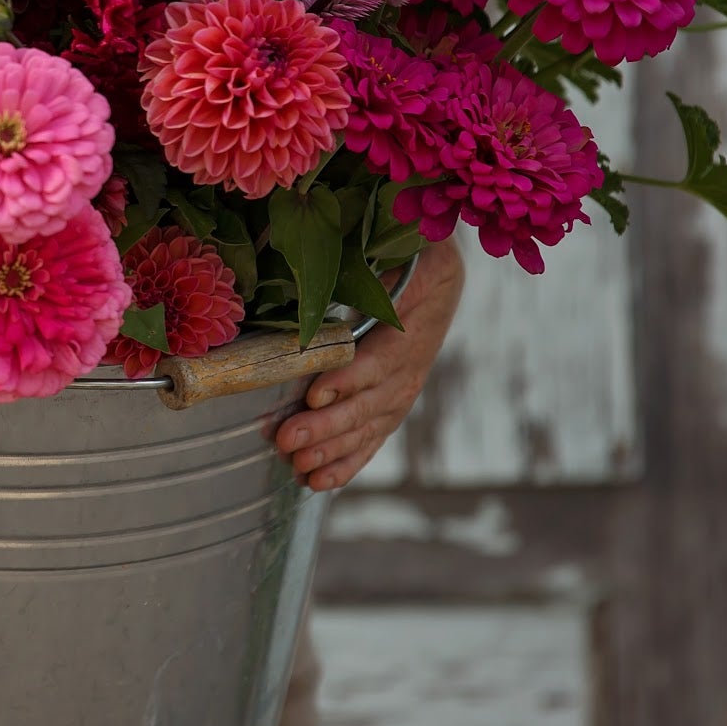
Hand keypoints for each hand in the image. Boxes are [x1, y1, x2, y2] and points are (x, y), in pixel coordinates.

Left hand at [273, 238, 464, 490]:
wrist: (438, 270)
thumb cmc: (408, 249)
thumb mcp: (405, 243)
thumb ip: (384, 261)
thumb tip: (350, 274)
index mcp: (417, 318)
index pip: (381, 357)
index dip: (350, 378)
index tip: (315, 392)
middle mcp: (415, 359)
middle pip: (371, 400)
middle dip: (329, 424)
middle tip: (288, 440)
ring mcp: (406, 384)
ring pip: (370, 424)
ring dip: (333, 449)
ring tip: (298, 467)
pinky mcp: (395, 401)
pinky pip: (374, 437)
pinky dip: (347, 461)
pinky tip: (318, 482)